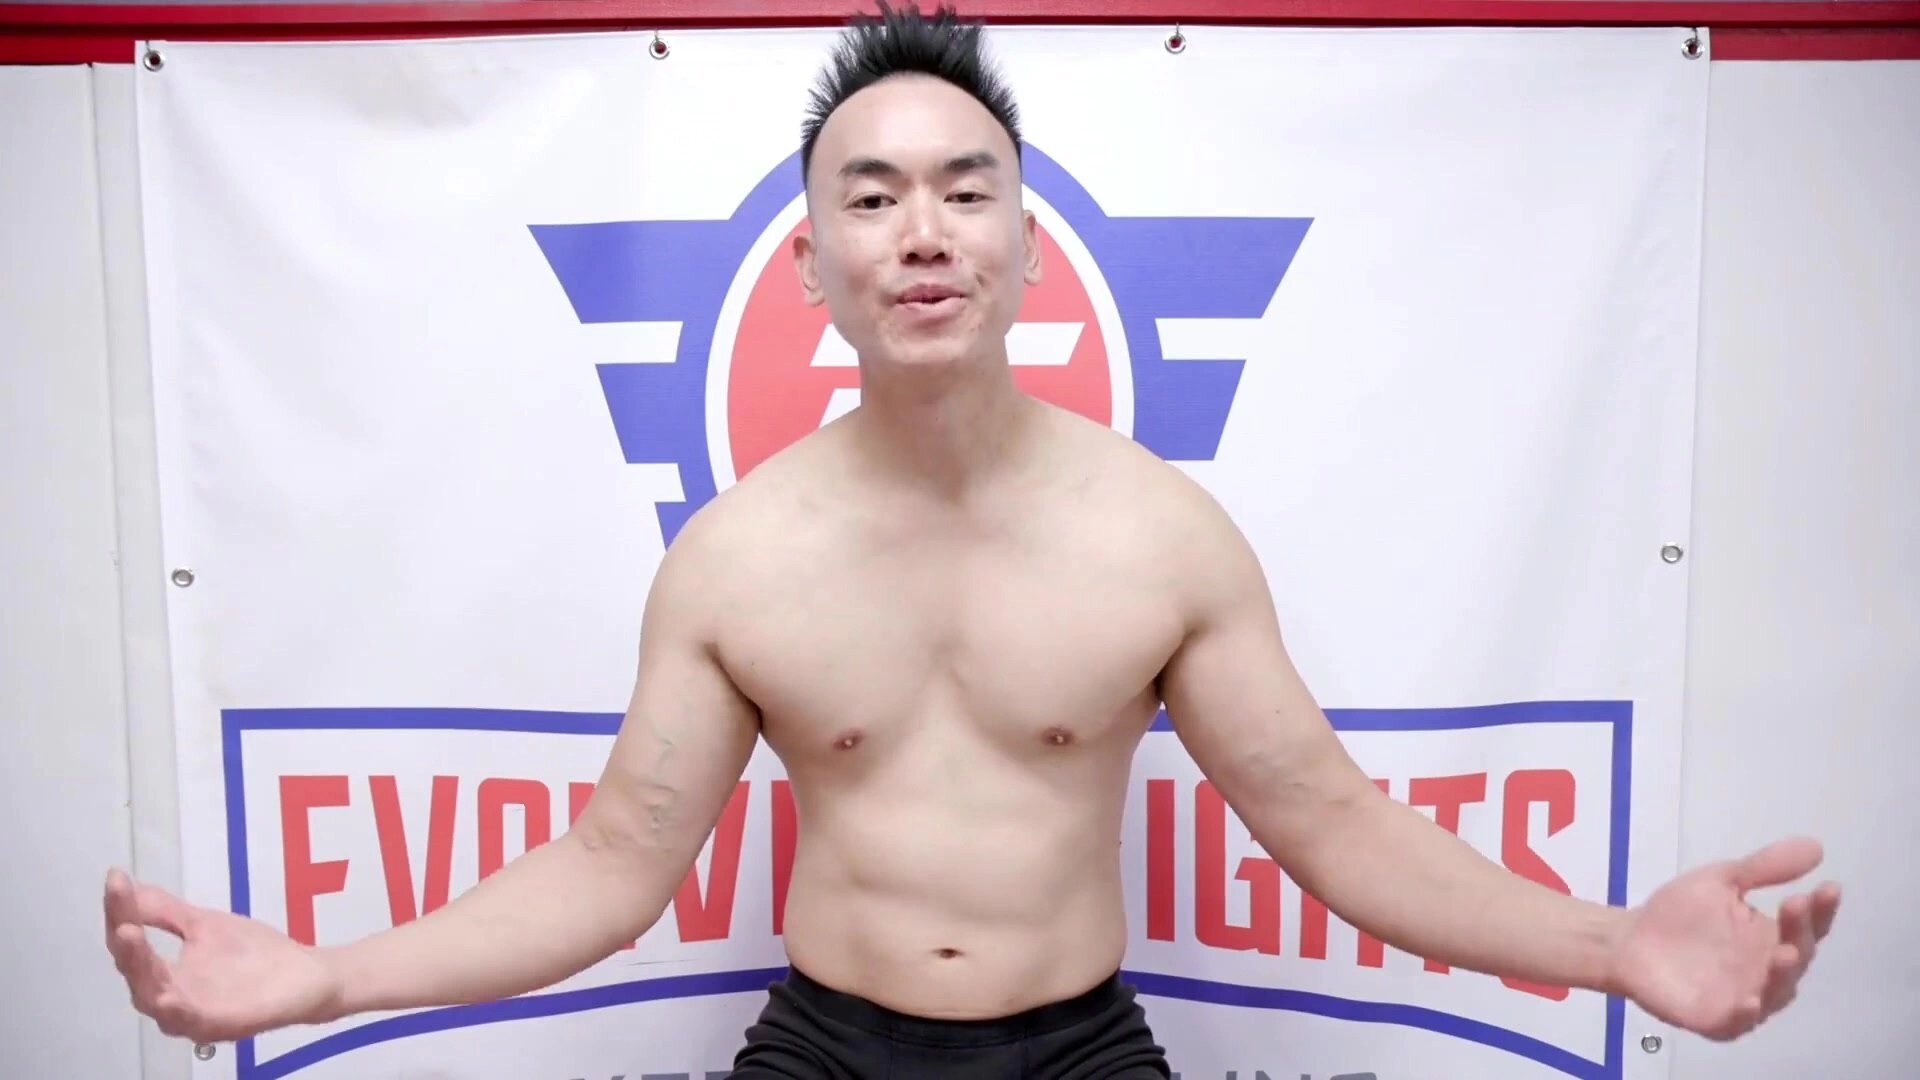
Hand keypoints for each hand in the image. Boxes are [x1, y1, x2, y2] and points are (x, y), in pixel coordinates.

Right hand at [103, 868, 341, 1042]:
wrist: (305, 976)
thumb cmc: (253, 953)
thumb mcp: (204, 925)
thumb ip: (165, 911)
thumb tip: (123, 883)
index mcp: (162, 975)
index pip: (130, 944)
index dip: (120, 912)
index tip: (115, 880)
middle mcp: (168, 998)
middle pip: (136, 973)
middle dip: (125, 943)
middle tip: (121, 916)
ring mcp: (191, 1015)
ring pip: (154, 997)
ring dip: (140, 969)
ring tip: (129, 936)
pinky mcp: (216, 1026)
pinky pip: (188, 1020)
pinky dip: (174, 1008)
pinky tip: (166, 994)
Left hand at [1610, 837, 1840, 1040]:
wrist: (1629, 941)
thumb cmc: (1679, 912)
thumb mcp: (1721, 881)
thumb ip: (1763, 868)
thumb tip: (1816, 847)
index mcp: (1773, 937)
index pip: (1807, 925)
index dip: (1821, 909)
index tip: (1828, 887)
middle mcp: (1768, 971)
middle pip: (1797, 956)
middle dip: (1800, 933)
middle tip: (1795, 907)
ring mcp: (1747, 998)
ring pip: (1775, 993)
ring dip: (1782, 975)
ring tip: (1785, 953)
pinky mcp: (1718, 1020)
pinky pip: (1738, 1022)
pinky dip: (1745, 1014)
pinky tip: (1748, 1002)